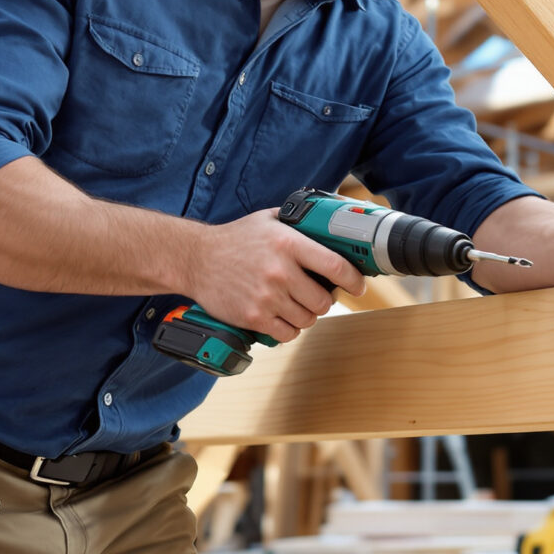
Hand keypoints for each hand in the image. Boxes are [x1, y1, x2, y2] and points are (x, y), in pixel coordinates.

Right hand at [186, 210, 366, 342]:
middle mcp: (280, 271)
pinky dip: (289, 330)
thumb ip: (298, 223)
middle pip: (324, 300)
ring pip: (307, 319)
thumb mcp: (268, 220)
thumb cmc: (234, 239)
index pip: (335, 266)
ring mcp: (267, 296)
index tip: (358, 286)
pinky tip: (283, 318)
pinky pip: (287, 334)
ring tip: (297, 306)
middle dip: (324, 300)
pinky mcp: (253, 317)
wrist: (196, 259)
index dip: (353, 280)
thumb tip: (328, 223)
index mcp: (288, 244)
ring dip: (307, 315)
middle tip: (317, 296)